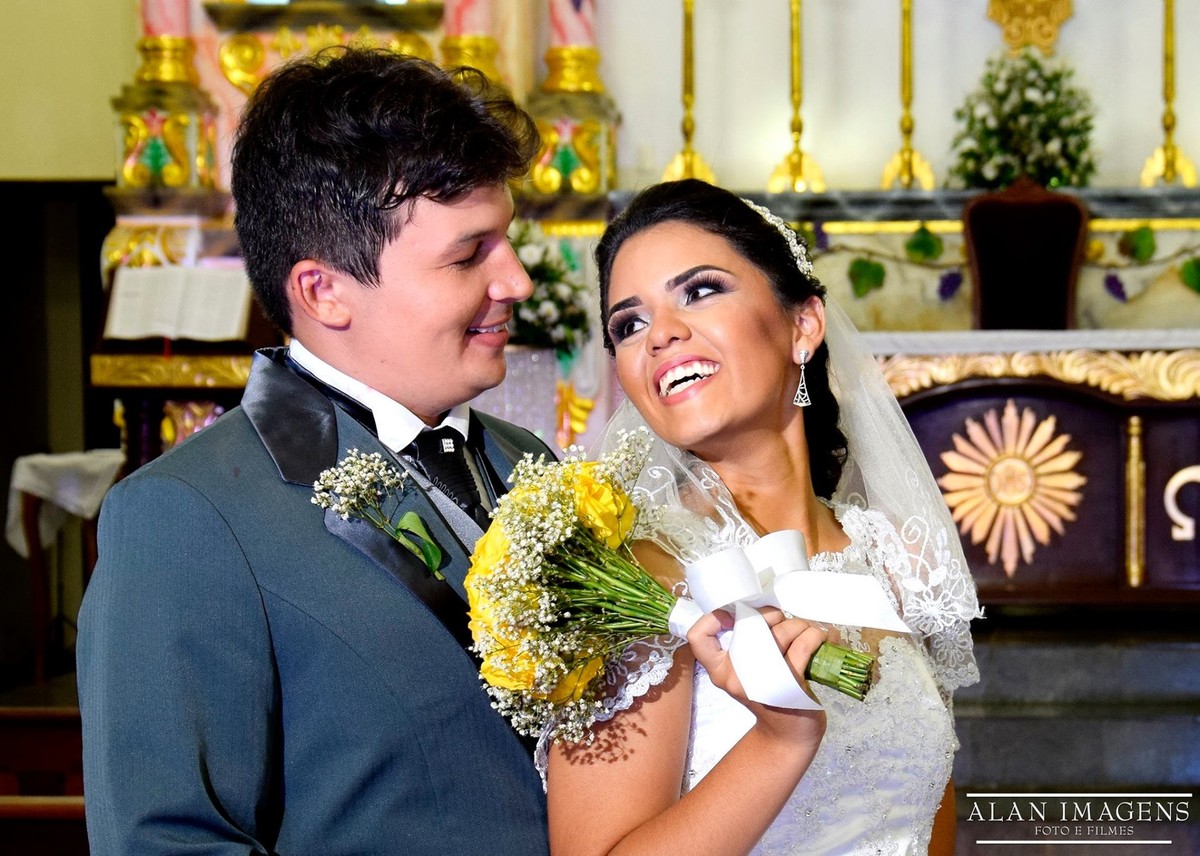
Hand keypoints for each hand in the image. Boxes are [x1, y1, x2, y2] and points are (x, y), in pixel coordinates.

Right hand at [687, 606, 827, 740]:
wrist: (788, 736)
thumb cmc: (768, 696)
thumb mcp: (745, 673)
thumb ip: (746, 646)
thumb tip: (764, 606)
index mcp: (720, 670)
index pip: (698, 638)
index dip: (712, 617)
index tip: (735, 614)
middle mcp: (735, 676)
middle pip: (749, 627)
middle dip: (771, 614)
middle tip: (782, 619)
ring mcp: (762, 681)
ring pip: (780, 633)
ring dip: (799, 625)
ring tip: (806, 630)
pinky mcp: (789, 684)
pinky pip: (802, 646)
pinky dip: (813, 635)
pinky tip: (819, 637)